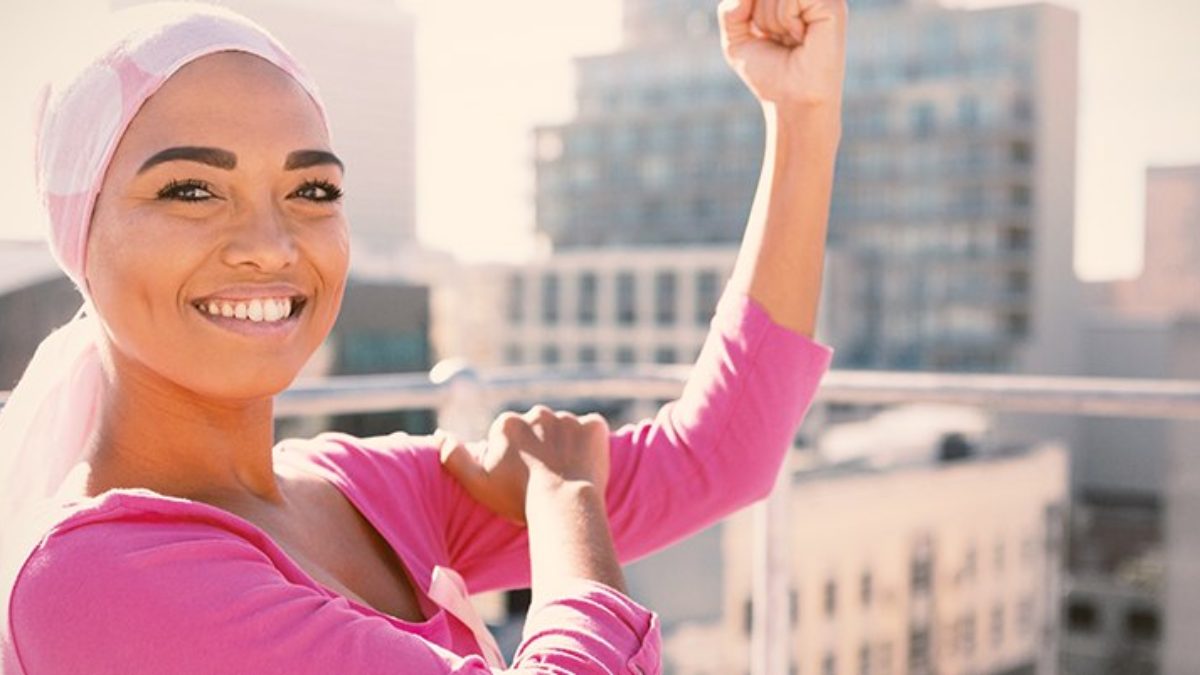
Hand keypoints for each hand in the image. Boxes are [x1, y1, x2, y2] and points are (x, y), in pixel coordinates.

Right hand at [438, 406, 610, 524]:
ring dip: (566, 446)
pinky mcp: (594, 426)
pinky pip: (593, 430)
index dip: (516, 459)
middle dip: (541, 447)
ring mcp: (568, 418)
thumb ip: (454, 456)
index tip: (522, 479)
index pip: (510, 436)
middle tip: (546, 478)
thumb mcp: (477, 482)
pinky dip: (592, 444)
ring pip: (566, 430)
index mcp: (508, 423)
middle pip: (538, 429)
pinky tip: (588, 465)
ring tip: (567, 475)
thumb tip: (439, 434)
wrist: (563, 506)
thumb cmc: (518, 498)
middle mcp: (537, 413)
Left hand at [719, 0, 846, 107]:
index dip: (750, 6)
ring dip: (771, 19)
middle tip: (779, 38)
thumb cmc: (769, 74)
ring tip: (791, 40)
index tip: (765, 32)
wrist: (791, 102)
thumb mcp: (736, 39)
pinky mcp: (832, 6)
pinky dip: (785, 19)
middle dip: (759, 13)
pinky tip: (801, 37)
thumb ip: (731, 9)